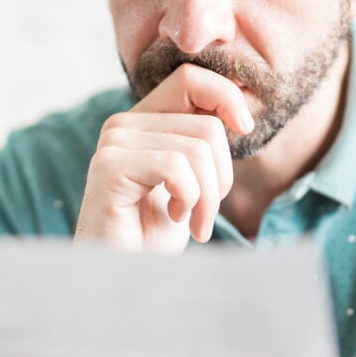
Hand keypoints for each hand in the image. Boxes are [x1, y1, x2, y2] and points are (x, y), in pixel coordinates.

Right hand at [74, 64, 254, 252]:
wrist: (121, 279)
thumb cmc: (153, 237)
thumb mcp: (191, 182)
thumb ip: (203, 143)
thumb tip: (241, 112)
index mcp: (144, 121)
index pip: (192, 78)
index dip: (227, 96)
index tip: (245, 129)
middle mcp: (123, 124)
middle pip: (207, 125)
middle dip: (222, 177)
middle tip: (206, 214)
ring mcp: (114, 142)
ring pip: (197, 148)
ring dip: (209, 197)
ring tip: (194, 222)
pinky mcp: (110, 166)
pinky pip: (176, 167)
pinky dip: (190, 199)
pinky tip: (175, 218)